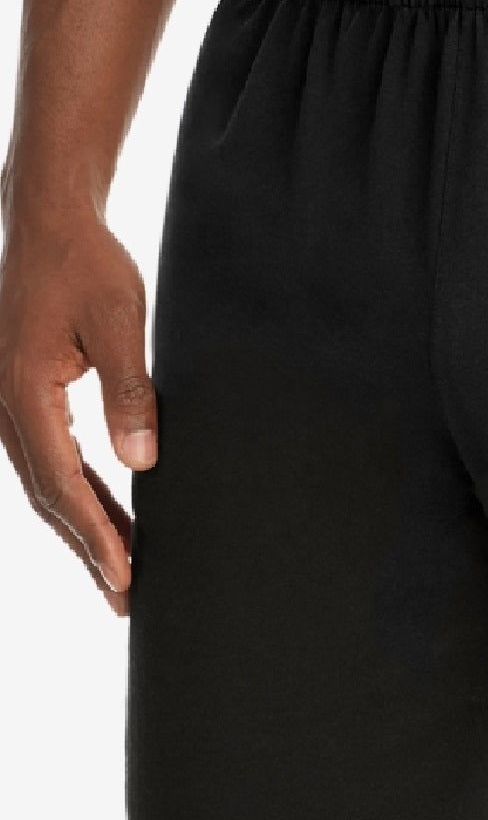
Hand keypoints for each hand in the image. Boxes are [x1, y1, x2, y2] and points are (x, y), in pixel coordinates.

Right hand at [0, 202, 157, 613]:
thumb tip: (141, 463)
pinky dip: (78, 496)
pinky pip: (48, 461)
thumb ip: (131, 392)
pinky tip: (107, 519)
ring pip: (45, 486)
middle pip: (48, 499)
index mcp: (23, 392)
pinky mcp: (22, 398)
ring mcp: (8, 404)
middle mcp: (5, 406)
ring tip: (122, 571)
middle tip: (127, 598)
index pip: (63, 485)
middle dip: (89, 550)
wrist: (50, 221)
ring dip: (83, 529)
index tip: (126, 577)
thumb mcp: (120, 321)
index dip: (97, 536)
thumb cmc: (86, 263)